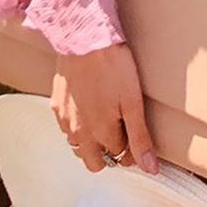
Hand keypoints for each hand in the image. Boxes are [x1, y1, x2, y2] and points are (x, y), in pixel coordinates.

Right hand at [51, 43, 157, 175]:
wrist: (84, 37)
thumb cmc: (112, 65)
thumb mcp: (133, 102)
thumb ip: (140, 138)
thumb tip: (150, 169)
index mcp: (99, 134)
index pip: (118, 157)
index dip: (130, 148)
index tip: (135, 133)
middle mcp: (78, 133)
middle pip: (94, 161)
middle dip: (108, 152)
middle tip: (121, 129)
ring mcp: (64, 120)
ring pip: (78, 145)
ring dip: (91, 140)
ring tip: (105, 115)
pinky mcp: (55, 104)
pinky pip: (66, 126)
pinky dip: (78, 124)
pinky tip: (89, 104)